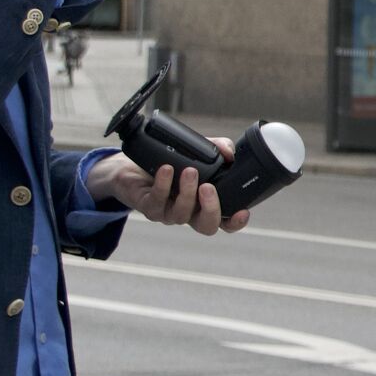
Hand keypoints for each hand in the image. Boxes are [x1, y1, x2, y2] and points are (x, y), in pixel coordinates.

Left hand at [87, 140, 251, 236]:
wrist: (132, 166)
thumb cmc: (169, 163)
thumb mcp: (197, 152)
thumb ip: (217, 149)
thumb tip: (230, 151)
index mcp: (204, 204)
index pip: (225, 221)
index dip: (236, 222)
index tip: (242, 211)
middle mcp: (189, 212)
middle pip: (207, 226)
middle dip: (211, 209)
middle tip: (208, 188)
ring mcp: (168, 212)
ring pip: (182, 214)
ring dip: (187, 192)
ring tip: (189, 171)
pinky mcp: (149, 206)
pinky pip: (158, 201)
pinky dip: (164, 184)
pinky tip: (167, 169)